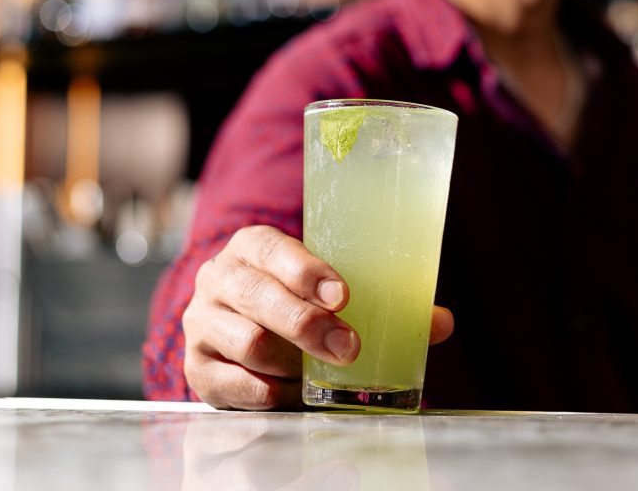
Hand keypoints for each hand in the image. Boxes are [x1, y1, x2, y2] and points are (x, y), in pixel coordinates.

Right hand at [183, 225, 454, 409]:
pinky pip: (230, 381)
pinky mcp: (196, 366)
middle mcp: (219, 277)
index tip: (343, 295)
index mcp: (253, 246)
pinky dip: (266, 390)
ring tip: (316, 371)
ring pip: (246, 340)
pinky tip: (288, 389)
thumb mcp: (326, 293)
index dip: (306, 270)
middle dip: (306, 324)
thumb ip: (384, 304)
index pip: (273, 249)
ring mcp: (202, 321)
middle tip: (347, 346)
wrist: (233, 332)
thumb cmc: (293, 304)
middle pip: (257, 296)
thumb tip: (441, 322)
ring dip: (290, 361)